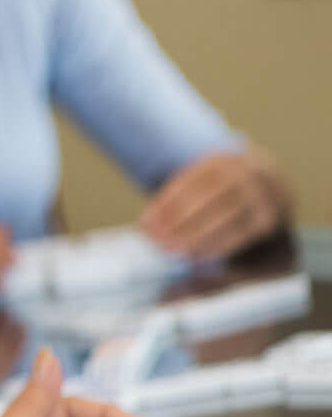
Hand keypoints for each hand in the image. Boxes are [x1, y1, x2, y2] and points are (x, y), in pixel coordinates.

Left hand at [141, 149, 290, 260]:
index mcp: (220, 161)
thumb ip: (173, 198)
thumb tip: (148, 223)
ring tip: (172, 249)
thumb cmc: (219, 187)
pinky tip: (194, 254)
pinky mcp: (266, 219)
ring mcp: (258, 196)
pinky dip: (214, 246)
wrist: (269, 185)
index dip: (166, 205)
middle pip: (206, 201)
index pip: (189, 183)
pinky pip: (238, 235)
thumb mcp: (199, 180)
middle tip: (157, 240)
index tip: (146, 223)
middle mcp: (243, 175)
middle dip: (178, 223)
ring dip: (194, 237)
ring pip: (223, 219)